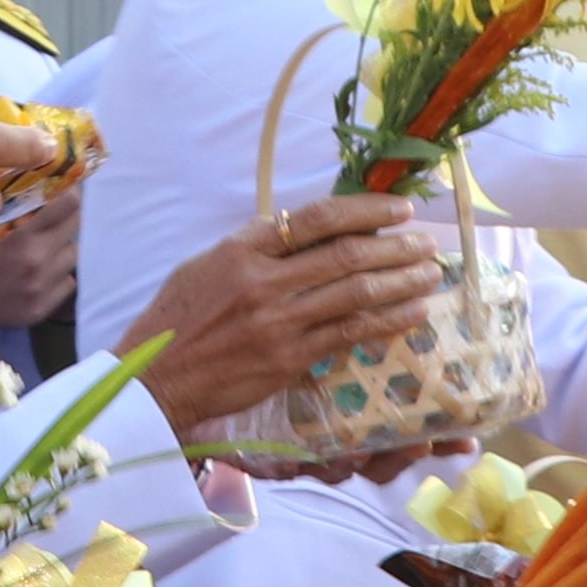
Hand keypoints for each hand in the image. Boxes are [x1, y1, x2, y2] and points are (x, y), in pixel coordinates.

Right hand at [0, 188, 82, 331]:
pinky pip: (67, 285)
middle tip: (59, 223)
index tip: (69, 196)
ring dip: (64, 253)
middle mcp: (36, 263)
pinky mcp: (41, 310)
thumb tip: (51, 195)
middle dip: (70, 224)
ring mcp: (41, 289)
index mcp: (22, 240)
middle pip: (78, 232)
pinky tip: (41, 278)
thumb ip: (21, 216)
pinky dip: (59, 279)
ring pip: (75, 260)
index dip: (72, 198)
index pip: (68, 206)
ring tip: (46, 254)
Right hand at [113, 196, 447, 441]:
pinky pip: (349, 334)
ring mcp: (278, 323)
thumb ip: (254, 247)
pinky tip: (412, 313)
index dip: (366, 210)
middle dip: (396, 247)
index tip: (400, 208)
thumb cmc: (178, 319)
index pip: (317, 219)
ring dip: (401, 282)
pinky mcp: (288, 359)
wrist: (156, 377)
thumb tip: (304, 230)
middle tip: (426, 243)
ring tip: (430, 275)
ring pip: (355, 294)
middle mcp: (263, 282)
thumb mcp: (206, 265)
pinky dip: (386, 321)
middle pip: (346, 255)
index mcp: (242, 250)